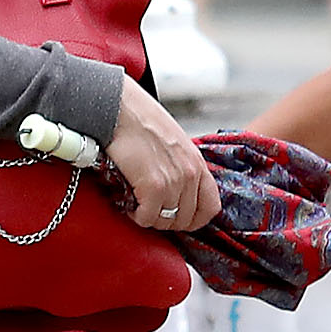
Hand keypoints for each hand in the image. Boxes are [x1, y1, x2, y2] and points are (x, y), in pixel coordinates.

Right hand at [106, 88, 213, 232]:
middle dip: (166, 220)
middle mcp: (190, 174)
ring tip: (137, 203)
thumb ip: (181, 167)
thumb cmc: (141, 121)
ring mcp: (174, 181)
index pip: (210, 208)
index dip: (193, 219)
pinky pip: (147, 217)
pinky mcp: (154, 186)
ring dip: (149, 217)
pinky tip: (127, 201)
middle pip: (186, 219)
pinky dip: (135, 215)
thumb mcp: (174, 143)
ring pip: (166, 221)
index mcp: (198, 164)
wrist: (120, 110)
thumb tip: (175, 189)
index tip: (176, 217)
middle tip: (149, 209)